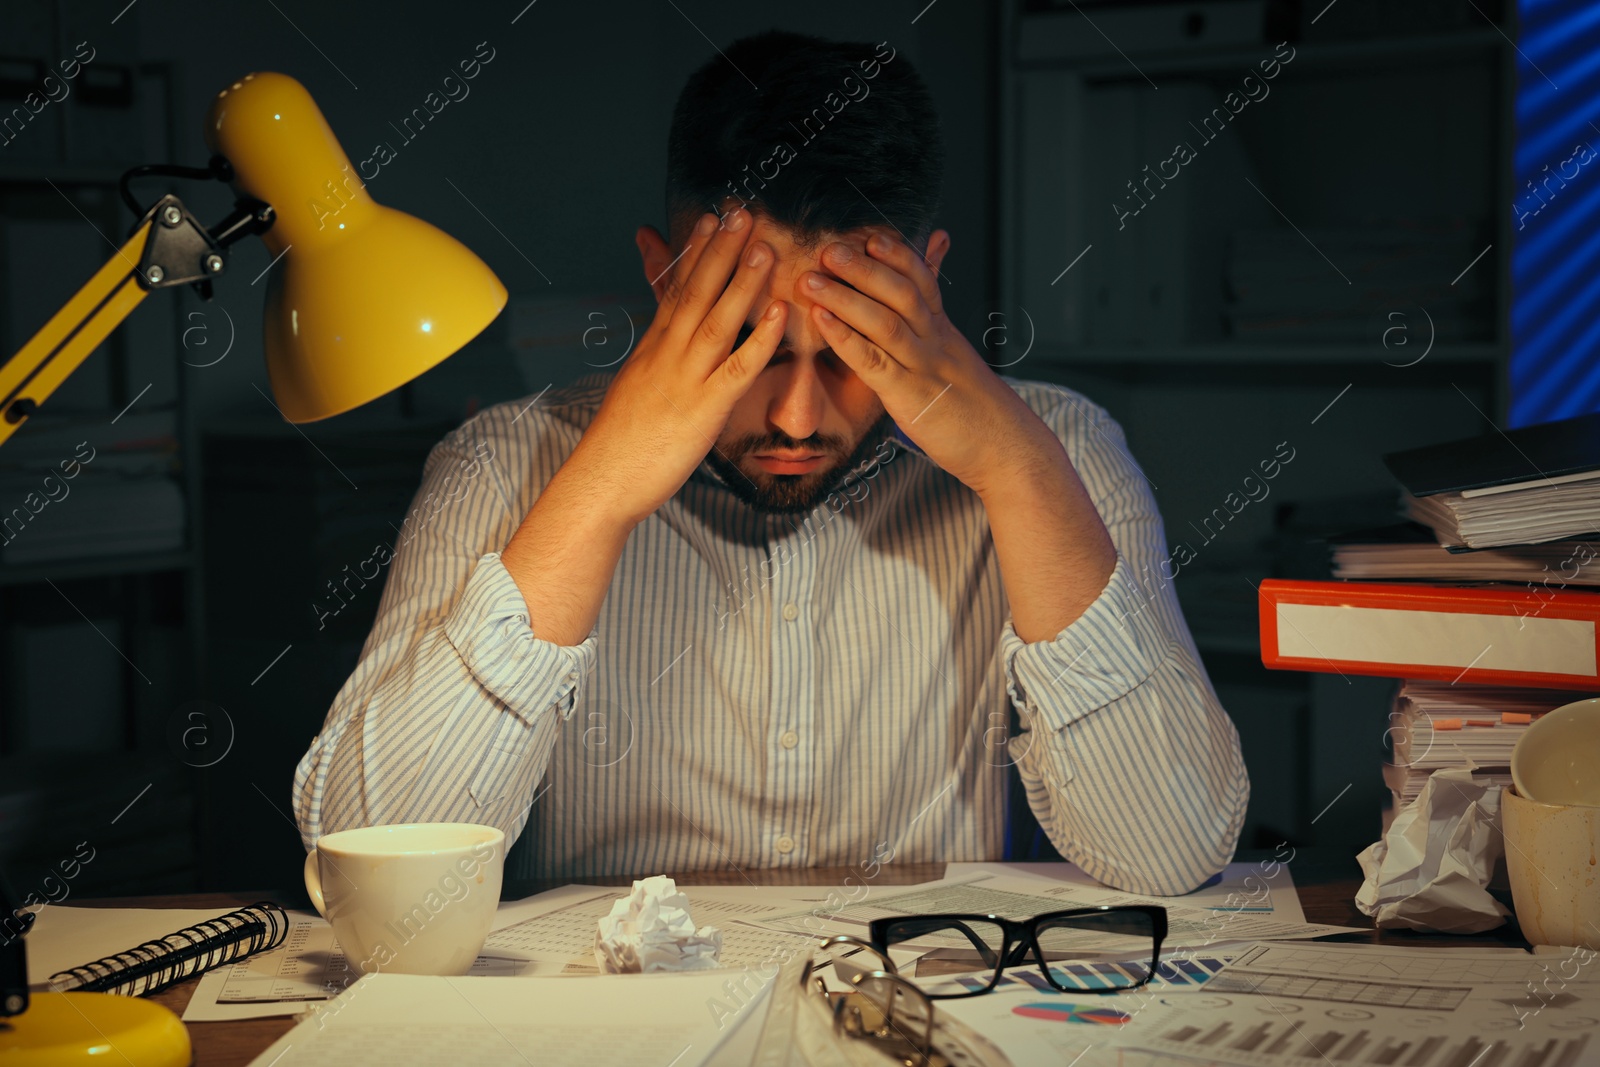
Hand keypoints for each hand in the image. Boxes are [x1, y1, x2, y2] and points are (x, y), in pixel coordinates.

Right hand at [569, 206, 786, 525]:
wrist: (601, 482)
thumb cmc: (620, 446)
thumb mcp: (634, 389)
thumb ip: (654, 361)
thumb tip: (662, 345)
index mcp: (653, 349)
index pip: (676, 289)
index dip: (696, 253)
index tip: (713, 220)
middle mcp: (667, 355)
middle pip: (697, 292)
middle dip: (722, 250)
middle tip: (743, 212)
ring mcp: (685, 379)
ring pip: (718, 319)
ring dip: (744, 281)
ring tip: (765, 245)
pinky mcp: (704, 409)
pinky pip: (738, 367)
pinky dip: (762, 337)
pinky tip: (781, 312)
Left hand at [801, 234, 1055, 496]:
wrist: (1008, 449)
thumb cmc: (978, 410)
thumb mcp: (958, 361)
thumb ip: (936, 332)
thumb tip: (929, 315)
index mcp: (944, 332)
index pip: (923, 280)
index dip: (897, 255)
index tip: (870, 233)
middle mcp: (935, 342)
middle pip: (901, 292)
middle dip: (863, 267)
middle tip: (829, 245)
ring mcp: (923, 368)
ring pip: (884, 321)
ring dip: (844, 296)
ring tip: (811, 279)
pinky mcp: (910, 397)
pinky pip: (874, 361)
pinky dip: (845, 337)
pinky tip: (822, 321)